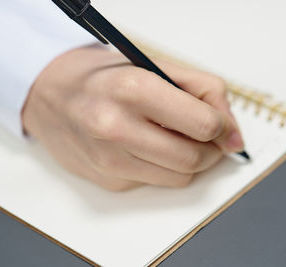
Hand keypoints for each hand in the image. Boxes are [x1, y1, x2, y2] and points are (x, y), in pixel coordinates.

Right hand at [22, 46, 243, 190]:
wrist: (52, 96)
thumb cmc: (106, 78)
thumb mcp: (156, 65)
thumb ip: (205, 91)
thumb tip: (233, 135)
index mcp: (133, 90)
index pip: (202, 125)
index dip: (222, 127)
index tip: (222, 126)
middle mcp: (116, 128)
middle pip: (194, 159)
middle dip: (211, 150)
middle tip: (206, 136)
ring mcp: (110, 160)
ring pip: (180, 178)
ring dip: (190, 161)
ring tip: (176, 138)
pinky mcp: (108, 180)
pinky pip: (157, 182)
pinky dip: (163, 167)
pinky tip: (147, 146)